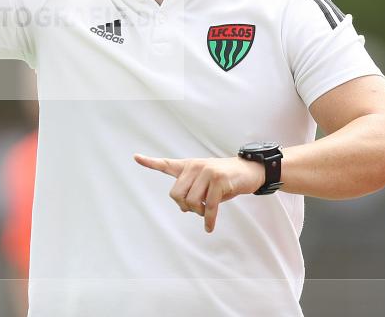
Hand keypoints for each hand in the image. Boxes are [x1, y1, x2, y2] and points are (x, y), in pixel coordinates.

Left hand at [134, 154, 264, 232]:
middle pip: (176, 195)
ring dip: (199, 212)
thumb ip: (191, 191)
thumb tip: (184, 208)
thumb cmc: (225, 179)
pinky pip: (209, 207)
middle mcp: (195, 167)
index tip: (135, 157)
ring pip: (192, 202)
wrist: (249, 170)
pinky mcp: (219, 181)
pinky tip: (209, 228)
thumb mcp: (205, 182)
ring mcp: (207, 172)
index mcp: (188, 166)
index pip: (165, 164)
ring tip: (207, 211)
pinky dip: (209, 220)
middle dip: (185, 207)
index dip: (149, 162)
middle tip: (197, 209)